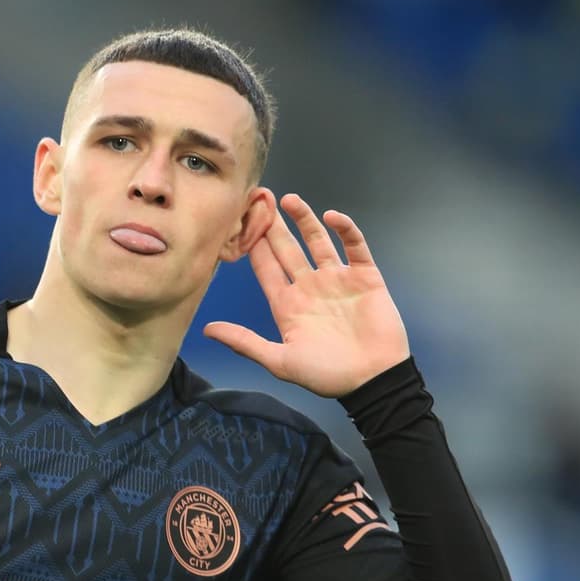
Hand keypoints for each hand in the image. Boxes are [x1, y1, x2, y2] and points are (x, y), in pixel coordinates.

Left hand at [204, 193, 409, 397]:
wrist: (373, 381)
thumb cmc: (327, 375)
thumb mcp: (280, 360)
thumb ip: (244, 342)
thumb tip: (207, 330)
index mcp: (288, 305)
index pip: (266, 268)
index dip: (253, 246)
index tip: (239, 222)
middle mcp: (310, 287)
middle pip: (287, 249)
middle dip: (273, 226)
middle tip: (259, 199)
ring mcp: (337, 280)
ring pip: (318, 241)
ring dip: (305, 220)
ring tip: (289, 200)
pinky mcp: (365, 277)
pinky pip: (354, 247)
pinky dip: (345, 230)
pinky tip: (331, 217)